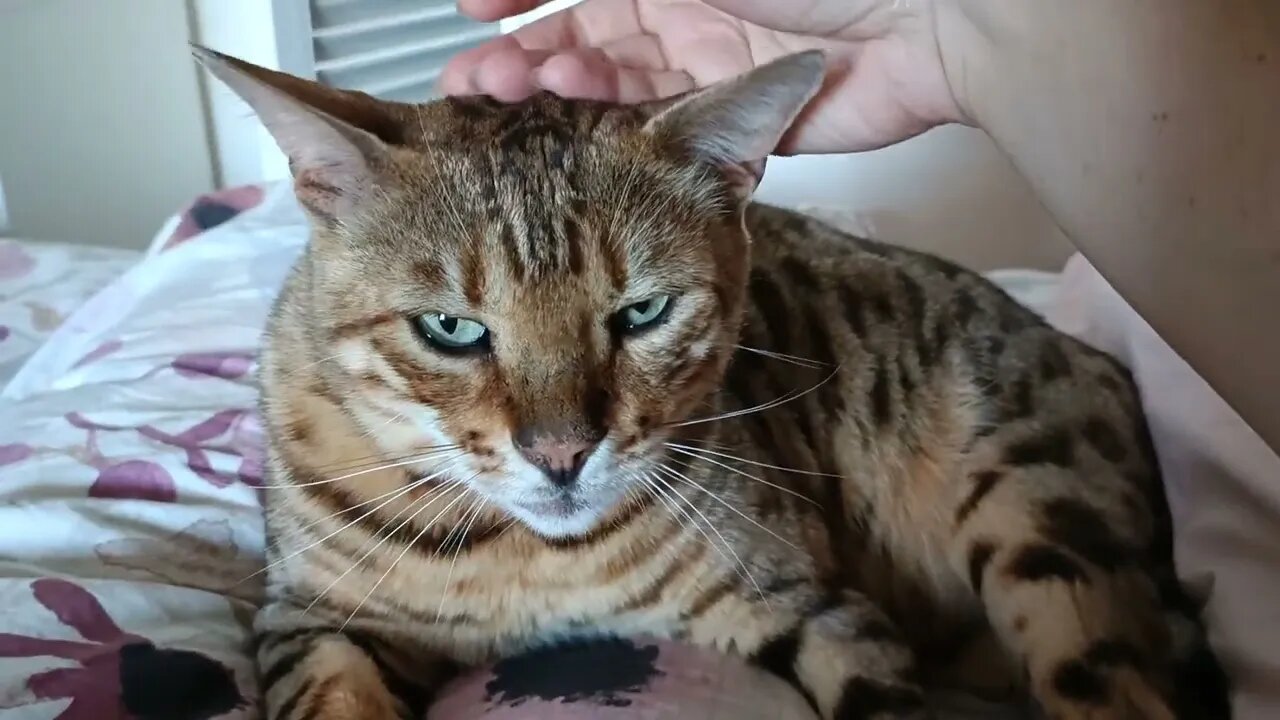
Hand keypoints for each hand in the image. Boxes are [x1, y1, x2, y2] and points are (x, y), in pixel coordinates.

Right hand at [442, 0, 965, 153]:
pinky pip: (666, 138)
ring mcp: (714, 68)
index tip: (468, 16)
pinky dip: (621, 142)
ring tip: (509, 117)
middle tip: (472, 92)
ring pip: (620, 92)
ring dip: (563, 103)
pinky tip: (581, 149)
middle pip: (589, 39)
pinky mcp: (742, 129)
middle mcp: (689, 7)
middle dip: (528, 61)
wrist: (936, 17)